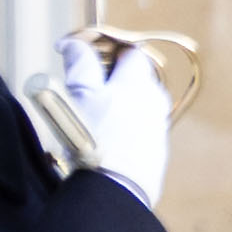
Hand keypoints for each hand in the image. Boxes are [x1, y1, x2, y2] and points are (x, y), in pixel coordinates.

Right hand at [44, 31, 172, 202]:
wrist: (116, 188)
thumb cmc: (96, 139)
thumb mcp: (79, 95)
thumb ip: (80, 64)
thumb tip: (73, 44)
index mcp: (139, 81)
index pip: (130, 50)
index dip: (106, 49)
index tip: (83, 56)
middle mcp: (155, 99)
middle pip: (134, 76)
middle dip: (110, 76)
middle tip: (81, 87)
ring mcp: (157, 124)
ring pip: (137, 101)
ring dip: (116, 101)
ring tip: (90, 116)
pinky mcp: (155, 148)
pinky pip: (138, 125)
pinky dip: (122, 123)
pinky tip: (103, 137)